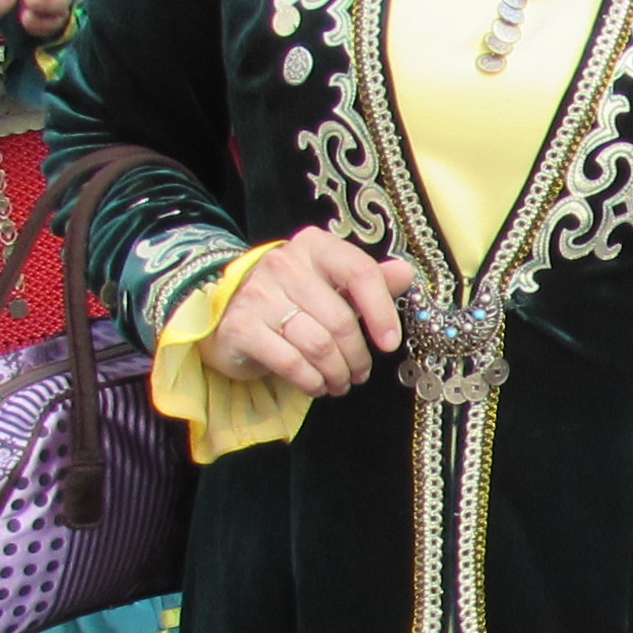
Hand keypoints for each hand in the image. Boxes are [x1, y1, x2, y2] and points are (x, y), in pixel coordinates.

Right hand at [202, 227, 413, 396]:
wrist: (225, 310)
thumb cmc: (289, 297)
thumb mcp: (329, 283)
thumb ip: (368, 280)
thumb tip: (406, 274)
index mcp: (314, 247)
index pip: (360, 272)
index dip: (382, 311)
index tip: (390, 343)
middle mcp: (284, 265)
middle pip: (340, 319)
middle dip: (357, 356)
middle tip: (361, 373)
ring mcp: (259, 295)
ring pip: (318, 345)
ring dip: (337, 373)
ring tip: (340, 382)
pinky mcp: (241, 328)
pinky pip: (291, 362)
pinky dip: (311, 381)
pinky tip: (317, 385)